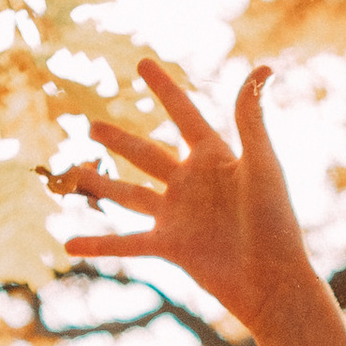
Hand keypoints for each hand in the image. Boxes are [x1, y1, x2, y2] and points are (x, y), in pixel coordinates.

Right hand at [60, 58, 316, 337]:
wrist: (274, 282)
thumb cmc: (276, 222)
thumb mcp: (263, 164)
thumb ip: (251, 117)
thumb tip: (264, 67)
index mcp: (214, 158)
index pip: (182, 114)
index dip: (163, 88)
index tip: (142, 63)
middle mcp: (191, 184)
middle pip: (146, 154)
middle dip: (119, 140)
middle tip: (92, 126)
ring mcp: (178, 216)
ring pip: (128, 194)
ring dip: (99, 184)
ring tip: (73, 173)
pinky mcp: (170, 247)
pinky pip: (126, 243)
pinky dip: (98, 244)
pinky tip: (69, 244)